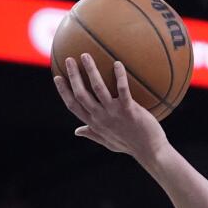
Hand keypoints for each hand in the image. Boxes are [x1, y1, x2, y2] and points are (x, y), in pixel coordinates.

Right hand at [53, 54, 167, 161]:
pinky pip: (123, 90)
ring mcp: (114, 114)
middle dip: (73, 76)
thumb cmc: (130, 145)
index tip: (57, 77)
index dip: (64, 91)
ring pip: (98, 88)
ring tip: (86, 55)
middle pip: (81, 94)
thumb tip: (77, 131)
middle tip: (70, 59)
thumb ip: (92, 134)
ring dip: (91, 71)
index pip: (73, 106)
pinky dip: (120, 76)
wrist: (150, 152)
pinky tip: (117, 63)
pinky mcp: (129, 111)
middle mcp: (101, 118)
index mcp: (94, 123)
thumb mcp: (108, 142)